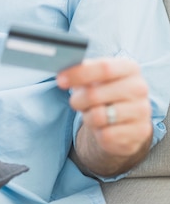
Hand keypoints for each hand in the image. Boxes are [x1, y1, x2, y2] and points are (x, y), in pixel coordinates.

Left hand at [57, 58, 152, 176]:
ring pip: (98, 116)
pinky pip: (106, 135)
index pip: (104, 67)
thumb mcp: (96, 77)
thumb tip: (64, 72)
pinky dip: (98, 133)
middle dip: (77, 100)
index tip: (60, 80)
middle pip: (95, 94)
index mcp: (130, 67)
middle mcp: (139, 88)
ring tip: (91, 114)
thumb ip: (82, 71)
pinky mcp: (140, 132)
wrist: (126, 119)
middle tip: (74, 102)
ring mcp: (142, 111)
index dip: (79, 74)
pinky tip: (104, 127)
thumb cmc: (106, 91)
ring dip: (87, 117)